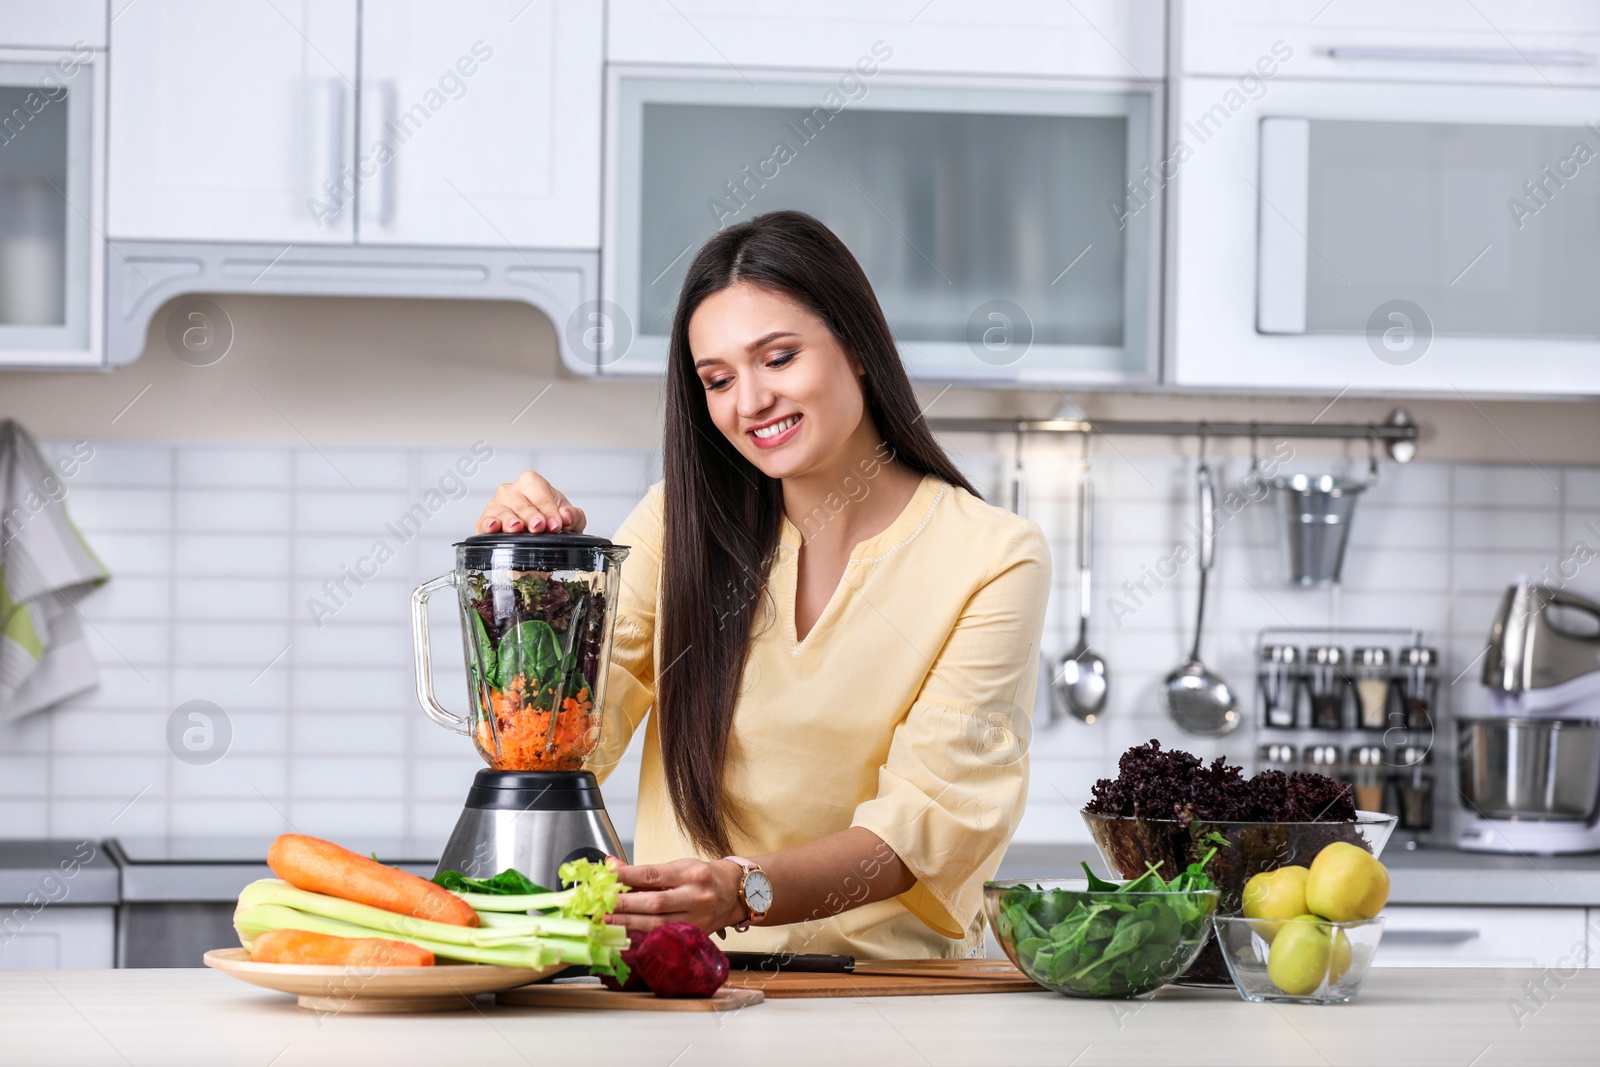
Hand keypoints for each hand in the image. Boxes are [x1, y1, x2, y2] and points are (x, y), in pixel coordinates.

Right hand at [476, 471, 586, 534]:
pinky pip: (483, 522)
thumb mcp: (570, 520)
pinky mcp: (485, 522)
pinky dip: (487, 525)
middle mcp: (511, 491)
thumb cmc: (552, 522)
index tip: (556, 524)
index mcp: (531, 483)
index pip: (540, 495)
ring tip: (517, 527)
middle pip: (520, 503)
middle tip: (539, 527)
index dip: (549, 510)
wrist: (539, 538)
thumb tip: (566, 516)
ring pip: (501, 511)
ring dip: (509, 520)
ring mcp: (496, 505)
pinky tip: (493, 527)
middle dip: (531, 515)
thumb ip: (574, 516)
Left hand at [609, 857, 745, 934]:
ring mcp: (698, 919)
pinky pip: (665, 936)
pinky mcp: (695, 935)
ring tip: (608, 921)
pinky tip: (627, 934)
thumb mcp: (678, 866)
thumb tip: (612, 867)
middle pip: (655, 902)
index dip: (627, 876)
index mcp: (691, 873)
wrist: (735, 893)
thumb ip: (645, 871)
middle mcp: (697, 896)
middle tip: (601, 905)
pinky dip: (644, 935)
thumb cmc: (703, 877)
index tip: (606, 877)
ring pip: (659, 924)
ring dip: (629, 923)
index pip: (653, 874)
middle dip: (624, 905)